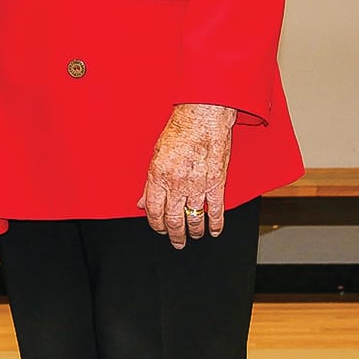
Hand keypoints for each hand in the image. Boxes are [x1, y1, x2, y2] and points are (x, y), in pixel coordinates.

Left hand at [138, 103, 237, 248]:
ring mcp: (198, 185)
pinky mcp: (217, 183)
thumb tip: (142, 202)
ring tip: (193, 236)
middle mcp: (177, 183)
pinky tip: (213, 231)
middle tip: (176, 242)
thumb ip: (149, 182)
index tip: (157, 229)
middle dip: (173, 234)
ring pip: (194, 218)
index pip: (153, 210)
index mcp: (158, 175)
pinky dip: (215, 224)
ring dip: (193, 231)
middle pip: (173, 219)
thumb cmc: (180, 130)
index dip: (155, 224)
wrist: (203, 117)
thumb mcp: (156, 154)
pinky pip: (216, 210)